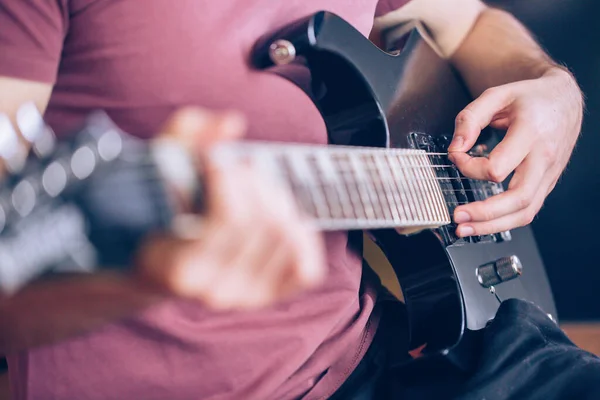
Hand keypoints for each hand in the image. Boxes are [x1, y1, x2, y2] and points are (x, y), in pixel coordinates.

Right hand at [136, 108, 326, 309]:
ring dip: (276, 199)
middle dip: (252, 180)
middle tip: (240, 167)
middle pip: (259, 222)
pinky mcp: (271, 295)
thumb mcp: (161, 165)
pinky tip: (284, 215)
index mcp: (176, 268)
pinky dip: (304, 236)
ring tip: (256, 188)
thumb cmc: (165, 208)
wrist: (169, 261)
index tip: (214, 156)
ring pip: (285, 237)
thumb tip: (232, 123)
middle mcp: (214, 291)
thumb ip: (186, 133)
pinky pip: (306, 266)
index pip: (224, 221)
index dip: (226, 178)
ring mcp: (246, 297)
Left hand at [447, 67, 582, 236]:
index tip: (456, 156)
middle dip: (484, 214)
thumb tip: (455, 148)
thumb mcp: (496, 95)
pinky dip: (505, 221)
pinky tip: (484, 224)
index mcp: (531, 133)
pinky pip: (528, 210)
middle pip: (518, 198)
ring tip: (465, 229)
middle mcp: (544, 157)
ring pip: (525, 211)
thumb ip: (470, 118)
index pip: (497, 167)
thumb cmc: (530, 98)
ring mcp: (549, 174)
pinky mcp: (547, 183)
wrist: (564, 100)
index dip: (468, 167)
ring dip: (493, 226)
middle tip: (457, 217)